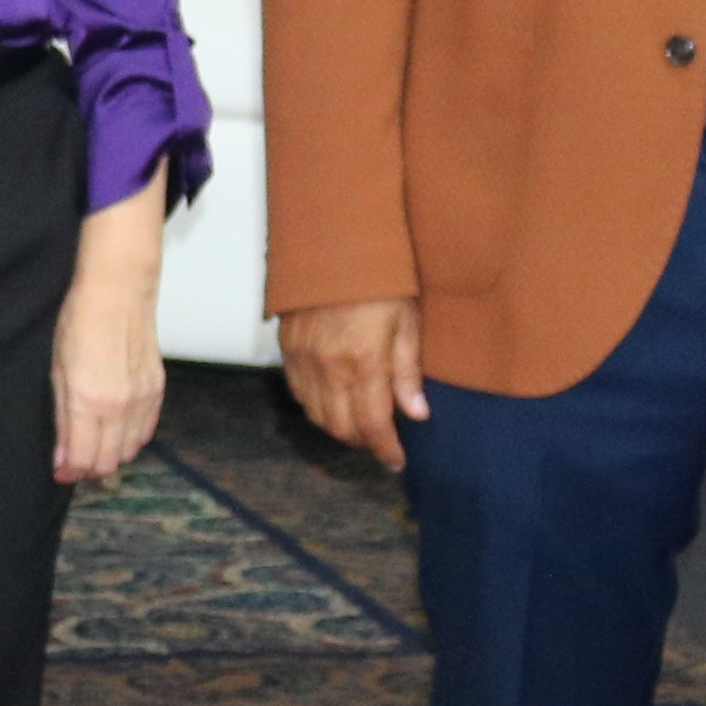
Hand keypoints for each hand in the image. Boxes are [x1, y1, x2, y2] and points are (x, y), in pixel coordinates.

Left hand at [52, 269, 164, 486]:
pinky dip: (130, 439)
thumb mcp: (57, 371)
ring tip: (93, 444)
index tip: (60, 471)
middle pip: (108, 462)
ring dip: (110, 455)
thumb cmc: (80, 324)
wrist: (118, 294)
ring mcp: (142, 400)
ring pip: (130, 451)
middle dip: (88, 469)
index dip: (69, 471)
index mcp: (87, 402)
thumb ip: (62, 418)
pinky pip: (146, 431)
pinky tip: (116, 430)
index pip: (82, 458)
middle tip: (74, 461)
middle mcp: (119, 407)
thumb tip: (62, 457)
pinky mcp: (157, 391)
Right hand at [276, 295, 430, 473]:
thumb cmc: (378, 278)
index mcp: (364, 362)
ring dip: (339, 428)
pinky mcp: (288, 349)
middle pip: (341, 428)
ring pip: (317, 415)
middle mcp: (329, 367)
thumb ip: (408, 372)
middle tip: (382, 444)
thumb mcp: (407, 321)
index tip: (397, 460)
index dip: (385, 449)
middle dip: (363, 443)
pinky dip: (316, 408)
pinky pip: (299, 394)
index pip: (373, 424)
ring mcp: (304, 359)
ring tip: (360, 426)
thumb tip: (417, 413)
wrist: (333, 245)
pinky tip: (334, 402)